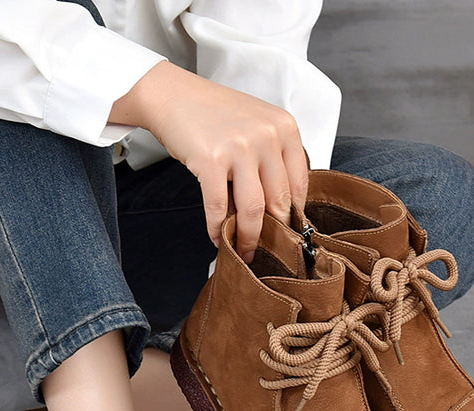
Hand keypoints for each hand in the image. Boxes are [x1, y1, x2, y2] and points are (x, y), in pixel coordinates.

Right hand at [110, 62, 307, 261]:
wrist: (174, 96)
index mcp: (284, 128)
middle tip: (267, 251)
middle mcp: (266, 136)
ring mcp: (239, 148)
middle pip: (278, 201)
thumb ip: (273, 159)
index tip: (286, 233)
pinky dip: (217, 228)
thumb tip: (279, 209)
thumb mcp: (257, 126)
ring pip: (253, 210)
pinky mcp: (211, 160)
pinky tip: (217, 237)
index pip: (299, 183)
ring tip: (244, 252)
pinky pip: (218, 207)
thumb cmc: (215, 114)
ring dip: (248, 239)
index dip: (293, 215)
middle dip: (273, 234)